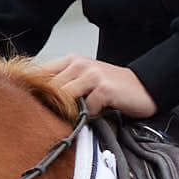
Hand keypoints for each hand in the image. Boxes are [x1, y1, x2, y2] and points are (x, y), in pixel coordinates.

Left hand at [32, 55, 155, 120]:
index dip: (34, 90)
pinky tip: (96, 116)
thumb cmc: (114, 88)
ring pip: (64, 97)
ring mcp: (92, 75)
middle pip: (49, 88)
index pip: (39, 73)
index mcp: (71, 60)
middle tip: (56, 118)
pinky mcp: (104, 89)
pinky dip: (88, 116)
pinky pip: (85, 108)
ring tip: (76, 118)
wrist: (145, 87)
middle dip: (50, 105)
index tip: (33, 105)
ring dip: (68, 112)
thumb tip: (38, 100)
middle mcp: (79, 64)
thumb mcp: (85, 80)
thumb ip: (64, 85)